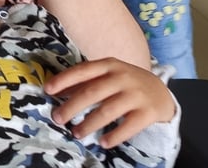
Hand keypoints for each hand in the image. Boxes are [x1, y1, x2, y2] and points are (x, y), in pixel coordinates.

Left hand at [45, 57, 175, 147]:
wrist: (160, 91)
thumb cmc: (125, 83)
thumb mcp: (107, 76)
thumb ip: (84, 81)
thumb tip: (55, 91)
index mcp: (109, 65)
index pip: (83, 70)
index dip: (64, 80)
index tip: (47, 90)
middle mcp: (122, 77)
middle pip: (93, 92)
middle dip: (72, 106)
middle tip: (57, 118)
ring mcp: (136, 94)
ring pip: (108, 110)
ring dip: (89, 123)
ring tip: (76, 133)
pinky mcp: (148, 112)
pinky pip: (129, 126)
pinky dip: (115, 135)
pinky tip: (103, 143)